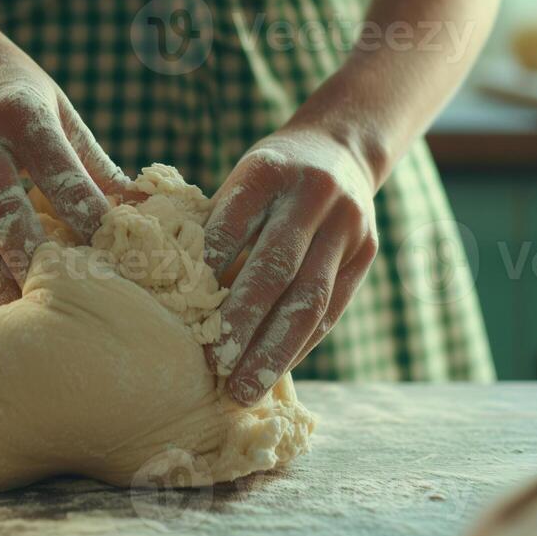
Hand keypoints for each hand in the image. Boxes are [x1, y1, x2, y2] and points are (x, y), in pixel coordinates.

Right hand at [0, 17, 128, 303]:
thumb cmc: (18, 94)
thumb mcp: (59, 111)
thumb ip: (94, 164)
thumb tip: (142, 209)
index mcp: (18, 111)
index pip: (56, 171)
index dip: (85, 215)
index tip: (113, 256)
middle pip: (3, 209)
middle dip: (34, 259)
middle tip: (66, 303)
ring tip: (28, 315)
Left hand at [203, 125, 378, 404]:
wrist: (340, 149)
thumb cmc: (269, 177)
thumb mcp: (241, 178)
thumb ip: (214, 223)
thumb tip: (169, 291)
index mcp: (268, 168)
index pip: (234, 223)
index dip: (210, 269)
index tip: (186, 314)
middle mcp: (313, 193)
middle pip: (276, 266)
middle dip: (244, 322)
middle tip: (215, 367)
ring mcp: (347, 223)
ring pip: (311, 296)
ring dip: (276, 348)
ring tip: (246, 387)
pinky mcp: (366, 251)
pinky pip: (334, 307)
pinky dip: (303, 343)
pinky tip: (277, 370)